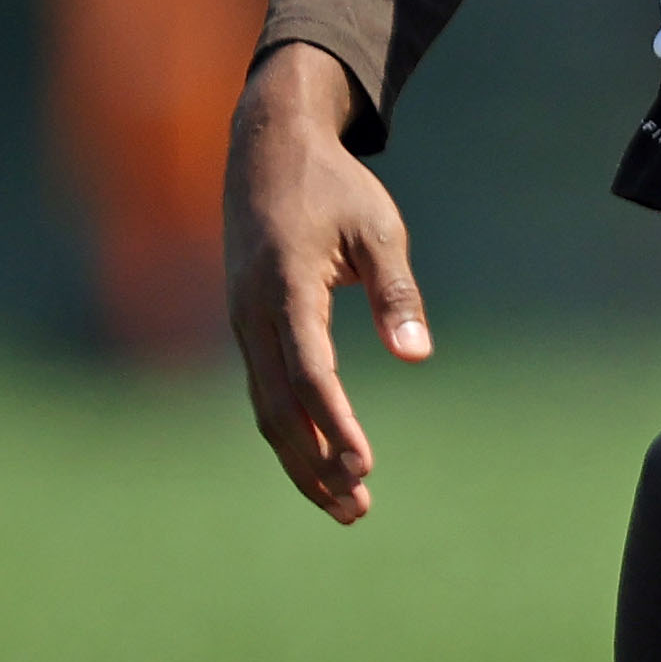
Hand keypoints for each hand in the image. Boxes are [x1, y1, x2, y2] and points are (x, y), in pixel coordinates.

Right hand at [223, 42, 429, 523]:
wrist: (266, 151)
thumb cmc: (333, 188)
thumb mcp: (378, 230)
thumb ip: (396, 293)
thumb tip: (418, 355)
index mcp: (286, 289)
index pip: (312, 373)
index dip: (337, 425)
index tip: (366, 465)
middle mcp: (253, 314)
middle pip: (280, 408)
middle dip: (316, 465)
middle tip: (358, 509)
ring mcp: (242, 322)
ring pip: (267, 407)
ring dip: (301, 459)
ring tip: (345, 504)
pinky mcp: (246, 325)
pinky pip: (265, 390)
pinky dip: (290, 429)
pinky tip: (319, 459)